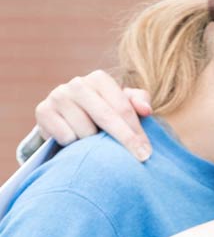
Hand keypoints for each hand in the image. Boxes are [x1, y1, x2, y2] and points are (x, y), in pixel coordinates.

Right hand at [35, 70, 151, 160]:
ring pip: (85, 130)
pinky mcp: (43, 111)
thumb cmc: (103, 111)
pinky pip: (66, 136)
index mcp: (99, 79)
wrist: (66, 118)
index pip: (122, 107)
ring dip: (93, 143)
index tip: (146, 151)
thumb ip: (138, 102)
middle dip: (125, 139)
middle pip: (105, 116)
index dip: (136, 130)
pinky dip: (74, 144)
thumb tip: (146, 110)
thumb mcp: (122, 105)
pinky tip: (76, 141)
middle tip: (141, 157)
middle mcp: (77, 84)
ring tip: (94, 142)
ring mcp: (58, 96)